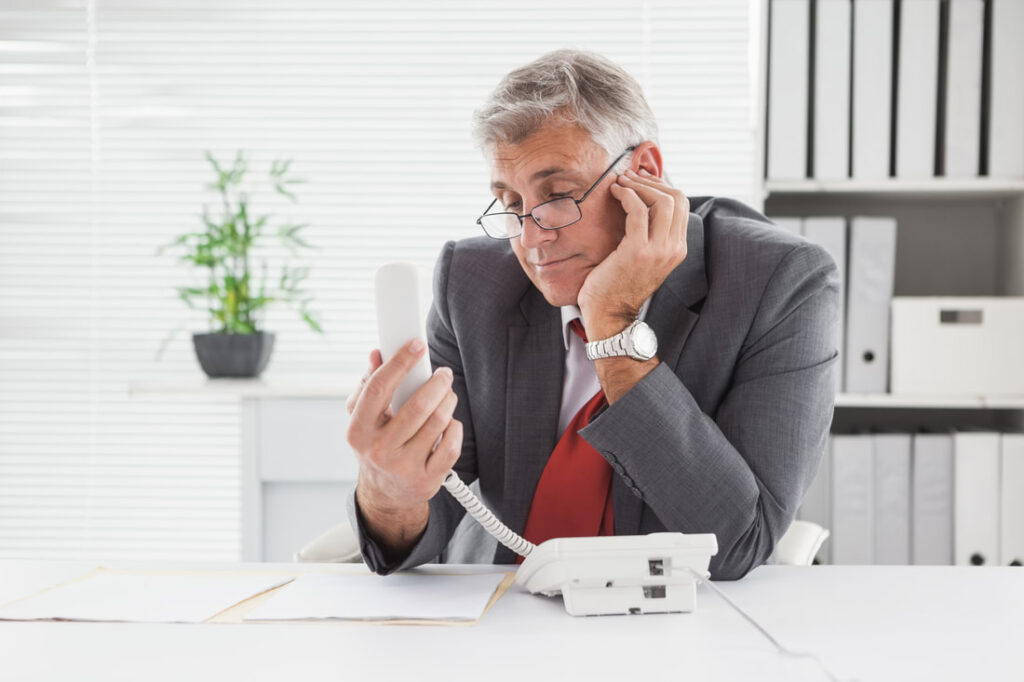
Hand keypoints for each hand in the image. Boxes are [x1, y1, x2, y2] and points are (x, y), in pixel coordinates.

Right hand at [346, 339, 462, 525]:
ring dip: (448, 401)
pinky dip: (455, 427)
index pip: (378, 389)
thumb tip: (377, 354)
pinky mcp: (427, 479)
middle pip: (417, 406)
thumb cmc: (376, 446)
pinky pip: (451, 445)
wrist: (385, 495)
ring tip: (447, 395)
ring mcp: (404, 467)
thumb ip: (368, 385)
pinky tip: (449, 423)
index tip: (417, 345)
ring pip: (438, 423)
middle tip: (444, 374)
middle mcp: (379, 450)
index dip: (400, 362)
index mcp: (358, 431)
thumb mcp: (364, 419)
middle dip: (437, 383)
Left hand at [577, 169, 688, 336]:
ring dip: (638, 185)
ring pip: (661, 200)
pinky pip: (638, 210)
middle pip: (676, 197)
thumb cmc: (617, 285)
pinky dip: (626, 195)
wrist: (609, 316)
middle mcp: (673, 249)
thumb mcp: (642, 258)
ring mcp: (658, 250)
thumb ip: (649, 235)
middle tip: (628, 177)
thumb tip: (642, 203)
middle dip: (650, 181)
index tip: (639, 180)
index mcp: (678, 249)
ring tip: (619, 182)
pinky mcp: (638, 251)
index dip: (660, 186)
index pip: (681, 204)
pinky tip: (614, 193)